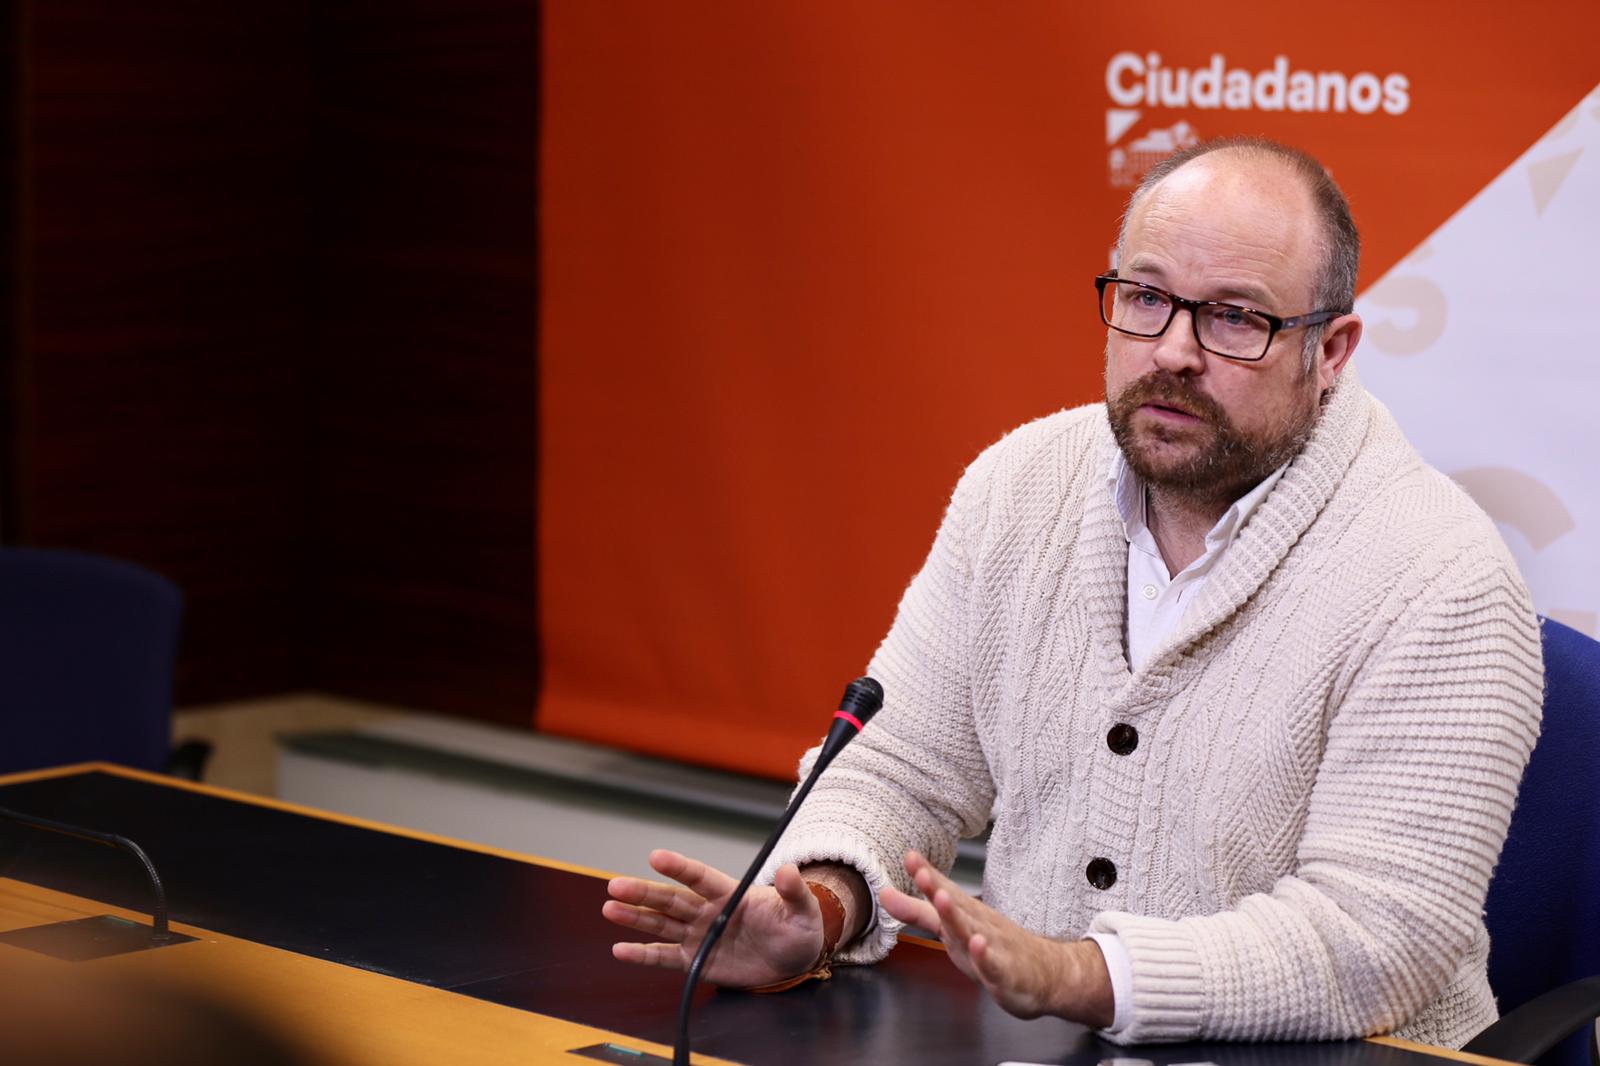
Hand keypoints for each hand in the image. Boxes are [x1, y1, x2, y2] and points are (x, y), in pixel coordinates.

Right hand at [602, 849, 823, 988]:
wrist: (794, 960)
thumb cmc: (797, 929)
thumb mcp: (803, 911)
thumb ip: (794, 892)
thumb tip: (789, 870)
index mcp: (729, 894)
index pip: (699, 877)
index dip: (678, 867)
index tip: (655, 857)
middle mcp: (708, 911)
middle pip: (671, 900)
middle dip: (643, 893)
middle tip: (615, 886)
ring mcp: (699, 935)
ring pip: (661, 924)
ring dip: (635, 918)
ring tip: (609, 909)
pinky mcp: (696, 960)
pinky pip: (665, 958)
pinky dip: (643, 955)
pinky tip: (620, 949)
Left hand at [879, 850, 1113, 1026]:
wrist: (1047, 973)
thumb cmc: (993, 946)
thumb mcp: (950, 927)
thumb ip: (916, 911)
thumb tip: (883, 893)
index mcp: (965, 913)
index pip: (944, 889)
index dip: (926, 875)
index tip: (909, 856)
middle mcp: (979, 925)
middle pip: (956, 906)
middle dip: (938, 889)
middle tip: (921, 872)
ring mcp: (994, 948)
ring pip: (974, 931)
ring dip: (958, 916)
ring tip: (942, 899)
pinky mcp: (1007, 974)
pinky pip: (995, 965)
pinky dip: (986, 956)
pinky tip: (978, 945)